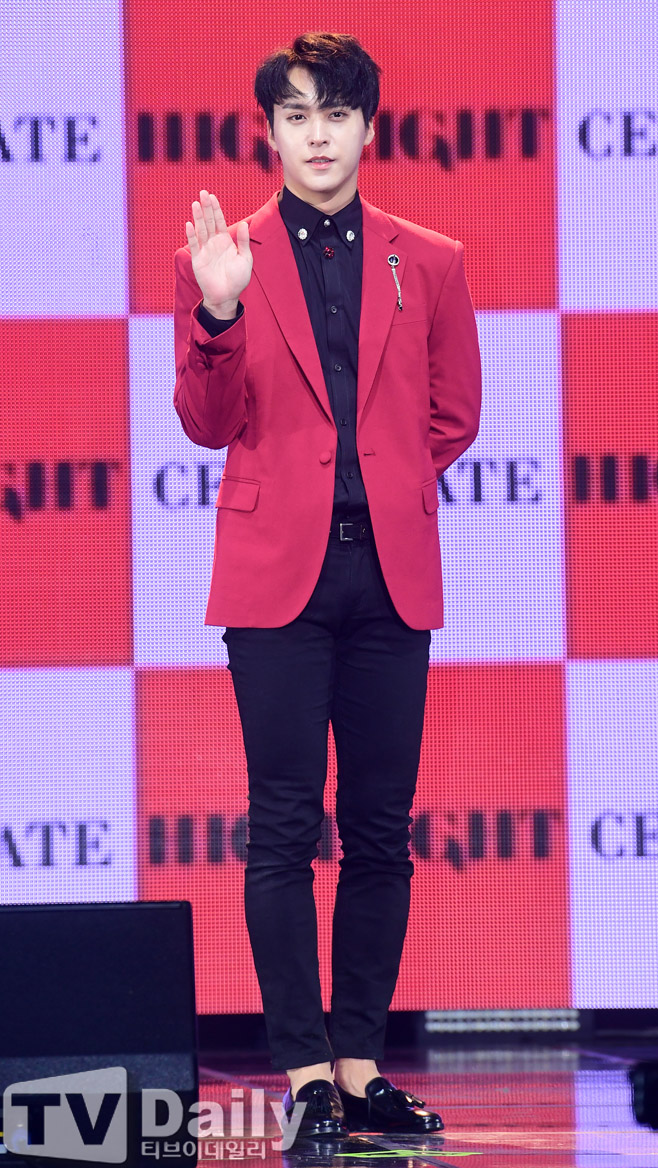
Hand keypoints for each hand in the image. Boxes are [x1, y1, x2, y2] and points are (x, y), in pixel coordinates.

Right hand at [185, 190, 251, 315]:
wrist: (227, 296)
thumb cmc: (238, 279)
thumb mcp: (245, 259)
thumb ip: (243, 241)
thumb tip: (244, 224)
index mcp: (225, 241)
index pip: (220, 221)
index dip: (216, 209)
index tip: (212, 197)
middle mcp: (214, 243)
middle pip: (209, 222)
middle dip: (206, 208)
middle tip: (203, 193)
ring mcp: (205, 250)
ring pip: (201, 230)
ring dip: (198, 217)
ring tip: (196, 203)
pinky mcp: (198, 260)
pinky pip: (195, 245)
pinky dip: (192, 235)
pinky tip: (189, 224)